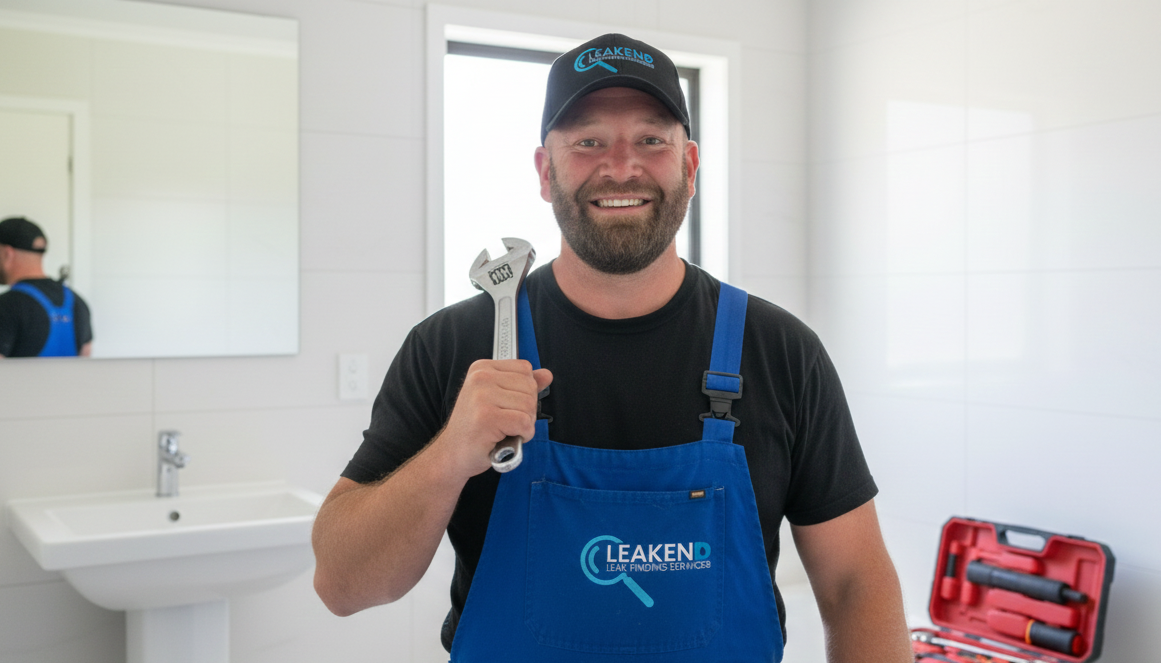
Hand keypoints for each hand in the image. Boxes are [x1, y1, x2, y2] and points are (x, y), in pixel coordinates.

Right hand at [435, 359, 552, 478]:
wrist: (452, 454)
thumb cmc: (476, 428)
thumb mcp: (498, 399)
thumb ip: (522, 385)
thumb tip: (546, 375)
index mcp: (482, 368)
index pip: (525, 369)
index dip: (525, 391)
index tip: (507, 405)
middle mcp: (480, 377)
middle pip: (529, 387)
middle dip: (527, 409)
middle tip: (507, 421)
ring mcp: (482, 396)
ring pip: (529, 405)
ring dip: (524, 424)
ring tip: (505, 430)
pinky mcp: (487, 417)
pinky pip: (524, 422)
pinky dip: (524, 434)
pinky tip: (508, 437)